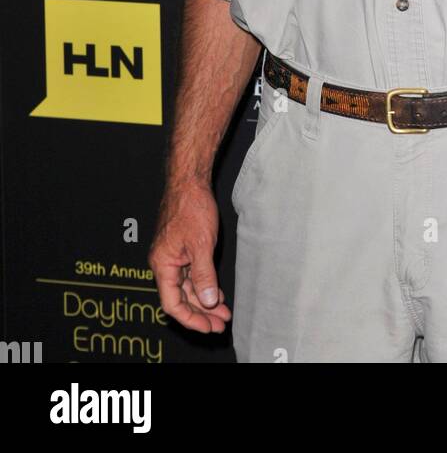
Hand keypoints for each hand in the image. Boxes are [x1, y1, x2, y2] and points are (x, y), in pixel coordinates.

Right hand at [148, 179, 231, 333]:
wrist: (190, 181)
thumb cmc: (191, 207)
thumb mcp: (201, 244)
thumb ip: (203, 274)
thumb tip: (208, 300)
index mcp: (163, 264)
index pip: (172, 303)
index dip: (190, 318)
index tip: (208, 326)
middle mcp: (165, 263)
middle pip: (180, 298)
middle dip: (201, 312)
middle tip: (220, 324)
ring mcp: (173, 256)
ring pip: (187, 287)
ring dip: (204, 300)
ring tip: (223, 312)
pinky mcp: (182, 249)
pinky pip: (191, 274)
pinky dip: (204, 284)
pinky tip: (217, 293)